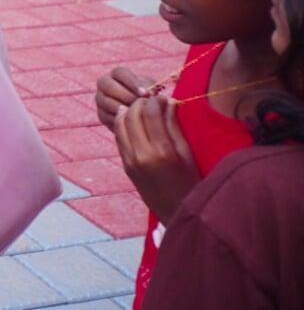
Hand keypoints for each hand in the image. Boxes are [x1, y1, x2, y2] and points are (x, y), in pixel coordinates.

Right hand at [96, 66, 153, 128]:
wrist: (139, 112)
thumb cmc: (147, 96)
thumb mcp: (149, 88)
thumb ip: (150, 87)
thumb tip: (151, 93)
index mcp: (116, 74)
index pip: (120, 73)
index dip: (133, 83)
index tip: (146, 93)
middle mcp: (104, 83)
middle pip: (109, 86)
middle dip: (127, 96)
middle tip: (141, 105)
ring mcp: (100, 99)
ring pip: (107, 102)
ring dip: (124, 109)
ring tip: (139, 115)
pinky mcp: (101, 114)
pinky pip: (107, 117)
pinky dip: (120, 120)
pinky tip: (133, 123)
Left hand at [114, 95, 198, 218]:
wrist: (176, 212)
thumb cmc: (190, 183)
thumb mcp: (187, 154)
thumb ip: (174, 127)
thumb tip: (168, 101)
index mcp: (163, 152)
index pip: (150, 113)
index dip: (155, 100)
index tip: (163, 98)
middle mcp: (142, 155)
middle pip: (132, 115)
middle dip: (141, 103)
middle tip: (152, 100)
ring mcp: (130, 160)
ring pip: (121, 123)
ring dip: (130, 111)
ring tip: (142, 108)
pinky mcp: (125, 165)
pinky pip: (119, 137)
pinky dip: (124, 124)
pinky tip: (135, 121)